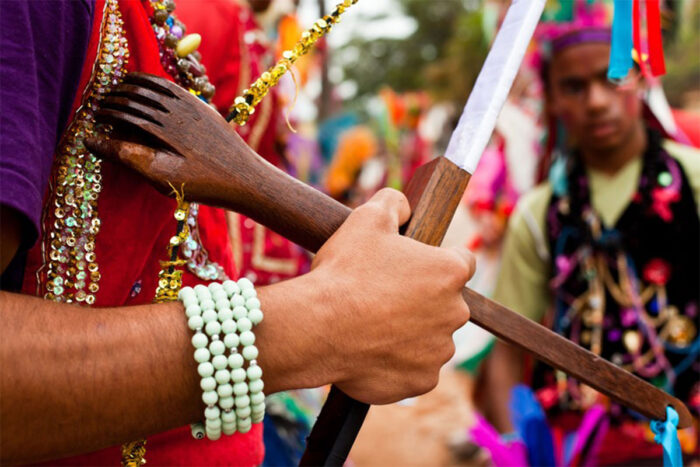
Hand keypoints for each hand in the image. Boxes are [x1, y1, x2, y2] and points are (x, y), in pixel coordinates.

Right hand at [85, 72, 257, 205]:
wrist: (245, 179)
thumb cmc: (201, 184)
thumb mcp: (161, 177)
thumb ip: (126, 156)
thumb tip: (91, 140)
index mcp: (164, 127)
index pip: (125, 111)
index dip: (107, 113)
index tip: (93, 118)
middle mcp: (177, 110)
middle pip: (137, 96)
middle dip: (115, 98)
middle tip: (100, 104)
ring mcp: (192, 105)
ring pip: (153, 87)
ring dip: (131, 87)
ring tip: (117, 91)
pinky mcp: (203, 106)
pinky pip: (172, 87)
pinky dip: (153, 83)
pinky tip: (144, 87)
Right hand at [310, 189, 473, 403]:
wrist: (317, 327)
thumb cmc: (344, 272)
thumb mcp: (366, 218)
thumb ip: (394, 202)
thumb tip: (404, 204)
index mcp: (449, 272)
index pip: (462, 261)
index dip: (437, 261)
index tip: (416, 267)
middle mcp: (454, 312)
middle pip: (445, 303)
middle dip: (422, 300)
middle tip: (385, 297)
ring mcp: (439, 350)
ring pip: (430, 338)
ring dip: (411, 332)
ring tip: (374, 326)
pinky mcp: (422, 380)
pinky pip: (415, 369)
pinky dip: (399, 362)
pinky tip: (371, 351)